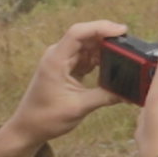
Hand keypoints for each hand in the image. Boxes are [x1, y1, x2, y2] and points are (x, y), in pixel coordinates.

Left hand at [0, 20, 138, 156]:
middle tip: (129, 47)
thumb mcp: (79, 108)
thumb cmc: (46, 119)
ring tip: (124, 59)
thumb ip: (105, 96)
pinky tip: (113, 67)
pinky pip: (86, 57)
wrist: (27, 128)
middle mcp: (58, 56)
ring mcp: (62, 61)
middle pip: (86, 36)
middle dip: (108, 38)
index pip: (78, 33)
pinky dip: (100, 60)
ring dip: (106, 50)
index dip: (100, 27)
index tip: (122, 31)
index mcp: (55, 61)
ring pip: (88, 46)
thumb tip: (129, 92)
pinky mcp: (66, 68)